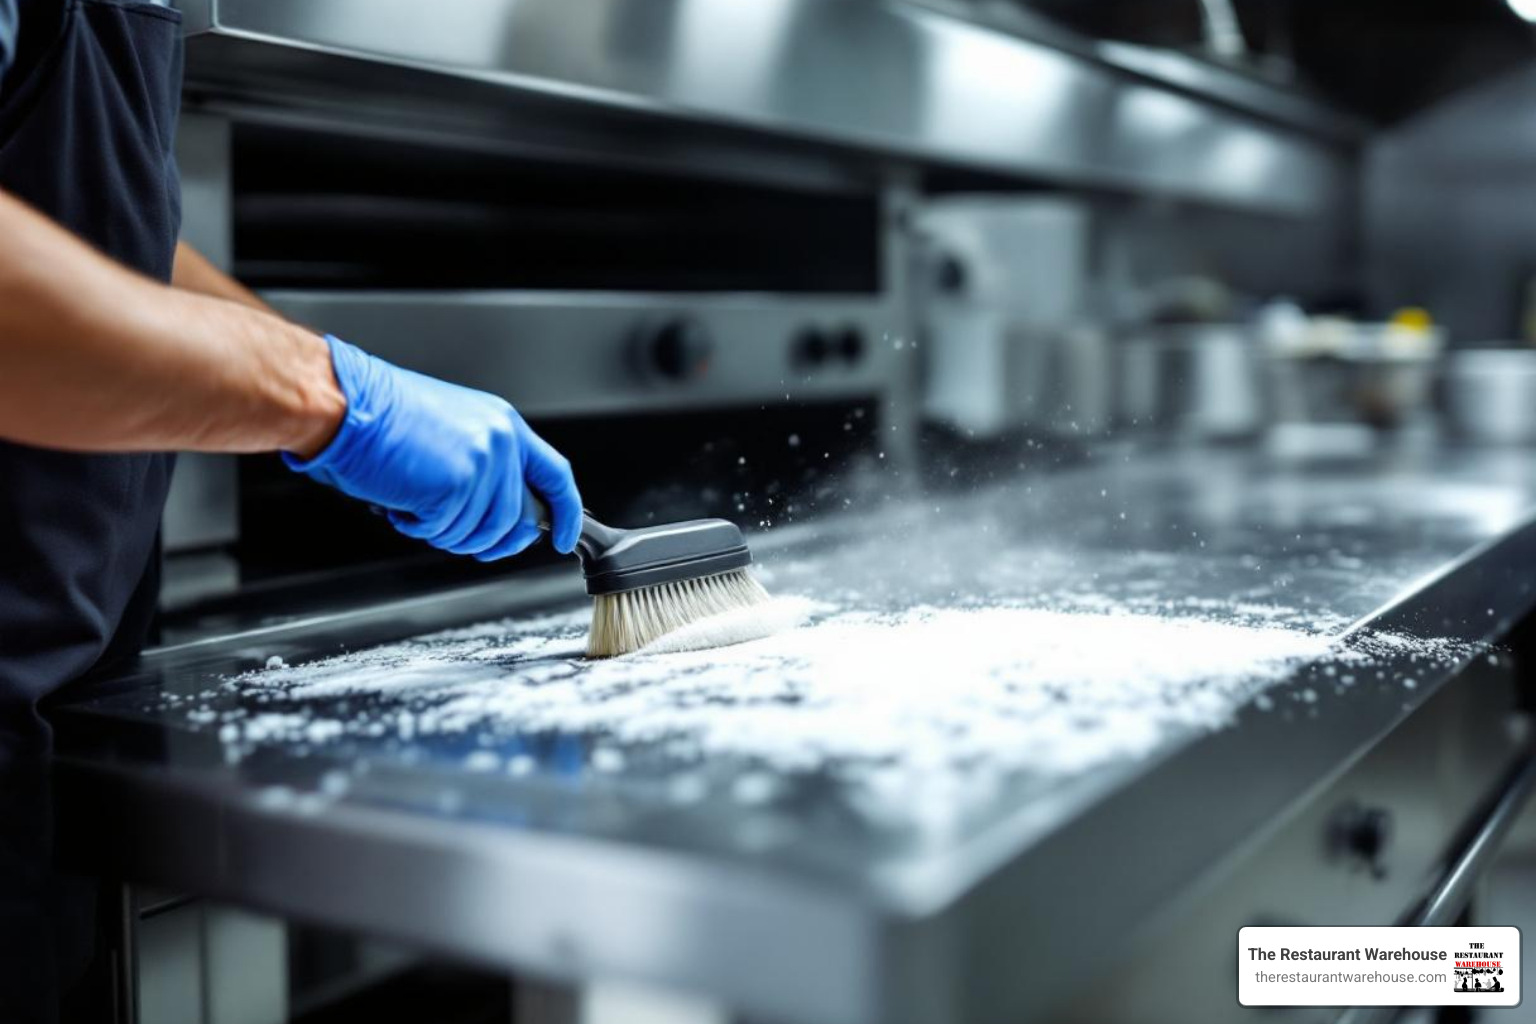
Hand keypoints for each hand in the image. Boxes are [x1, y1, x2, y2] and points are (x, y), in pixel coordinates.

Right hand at [284, 335, 582, 559]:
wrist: (344, 402)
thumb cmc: (380, 416)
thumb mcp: (451, 431)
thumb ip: (485, 466)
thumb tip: (501, 514)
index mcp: (503, 424)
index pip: (556, 475)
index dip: (567, 513)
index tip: (564, 538)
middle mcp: (500, 442)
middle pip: (517, 520)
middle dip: (487, 541)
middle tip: (450, 530)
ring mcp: (482, 464)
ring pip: (479, 533)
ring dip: (443, 532)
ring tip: (414, 501)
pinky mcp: (456, 485)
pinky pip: (445, 531)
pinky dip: (417, 526)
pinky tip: (401, 500)